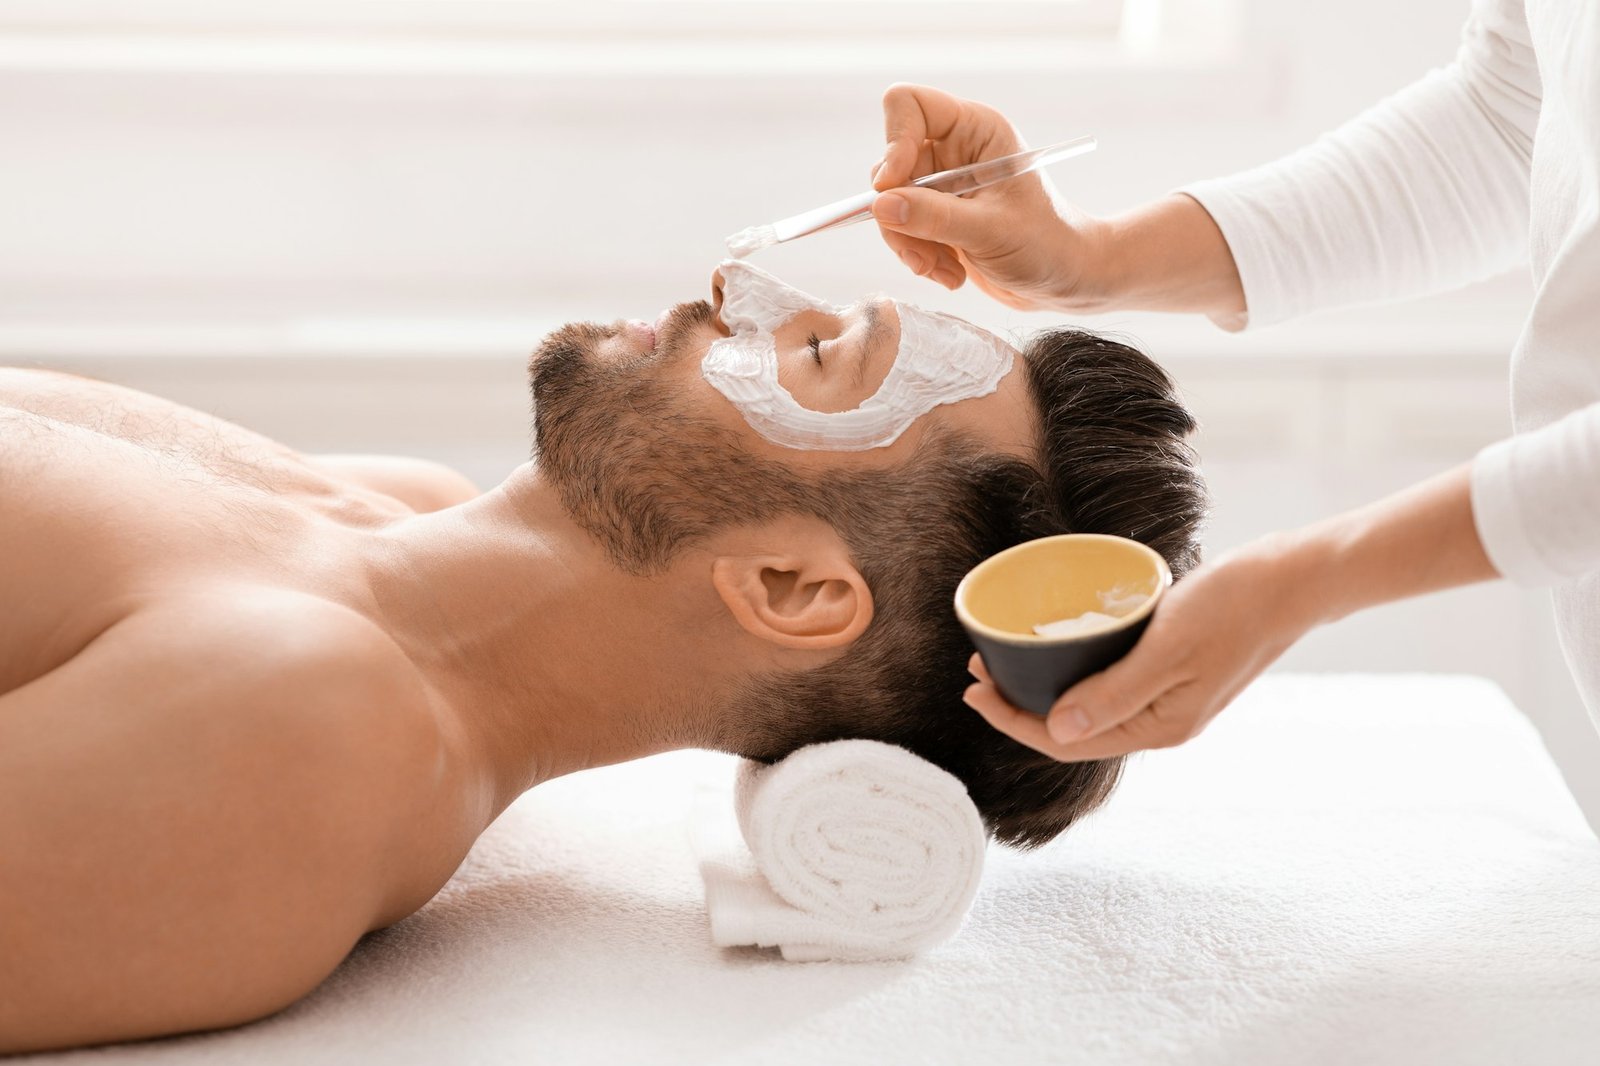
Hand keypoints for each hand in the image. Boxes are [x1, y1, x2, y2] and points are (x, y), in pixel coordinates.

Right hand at [870, 83, 1109, 310]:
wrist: (1065, 280)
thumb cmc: (1046, 245)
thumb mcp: (990, 230)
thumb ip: (934, 216)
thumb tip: (880, 205)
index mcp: (976, 131)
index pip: (909, 105)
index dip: (893, 143)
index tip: (891, 188)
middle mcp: (955, 150)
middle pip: (890, 164)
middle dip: (900, 213)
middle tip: (923, 251)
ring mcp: (943, 185)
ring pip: (890, 203)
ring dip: (909, 243)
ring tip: (943, 269)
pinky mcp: (937, 217)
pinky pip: (901, 229)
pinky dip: (918, 256)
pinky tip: (950, 272)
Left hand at [961, 538, 1321, 760]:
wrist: (1293, 580)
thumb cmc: (1235, 607)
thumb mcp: (1168, 648)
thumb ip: (1114, 692)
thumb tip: (1057, 730)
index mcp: (1158, 728)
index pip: (1066, 742)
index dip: (1013, 722)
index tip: (973, 691)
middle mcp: (1160, 721)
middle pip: (1073, 727)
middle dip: (1020, 704)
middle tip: (977, 671)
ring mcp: (1168, 696)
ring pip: (1090, 702)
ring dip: (1045, 685)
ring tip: (1005, 659)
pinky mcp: (1173, 667)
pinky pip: (1111, 677)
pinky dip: (1077, 666)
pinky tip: (1059, 642)